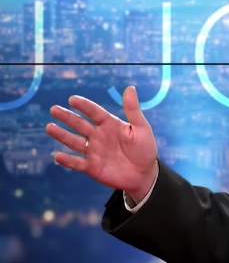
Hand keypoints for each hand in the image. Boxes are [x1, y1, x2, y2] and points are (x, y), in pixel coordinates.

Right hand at [46, 86, 158, 202]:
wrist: (145, 175)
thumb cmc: (145, 150)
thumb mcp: (141, 128)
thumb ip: (133, 110)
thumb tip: (130, 88)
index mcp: (110, 125)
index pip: (95, 112)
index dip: (84, 106)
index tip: (72, 99)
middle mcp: (98, 136)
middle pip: (80, 124)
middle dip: (67, 117)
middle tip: (54, 109)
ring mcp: (94, 151)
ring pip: (74, 142)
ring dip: (62, 135)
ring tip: (50, 127)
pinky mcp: (92, 167)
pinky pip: (77, 163)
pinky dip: (67, 161)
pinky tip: (58, 155)